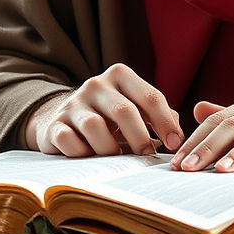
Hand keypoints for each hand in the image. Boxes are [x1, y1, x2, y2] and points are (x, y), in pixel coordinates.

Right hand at [24, 64, 182, 156]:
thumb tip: (179, 134)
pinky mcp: (55, 125)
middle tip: (147, 157)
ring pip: (96, 128)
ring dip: (110, 149)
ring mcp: (73, 104)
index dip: (166, 123)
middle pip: (125, 111)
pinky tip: (90, 157)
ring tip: (116, 158)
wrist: (64, 118)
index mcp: (120, 75)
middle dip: (141, 138)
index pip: (150, 97)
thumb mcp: (134, 107)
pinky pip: (69, 142)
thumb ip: (157, 116)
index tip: (177, 144)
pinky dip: (83, 153)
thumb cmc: (110, 116)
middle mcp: (96, 84)